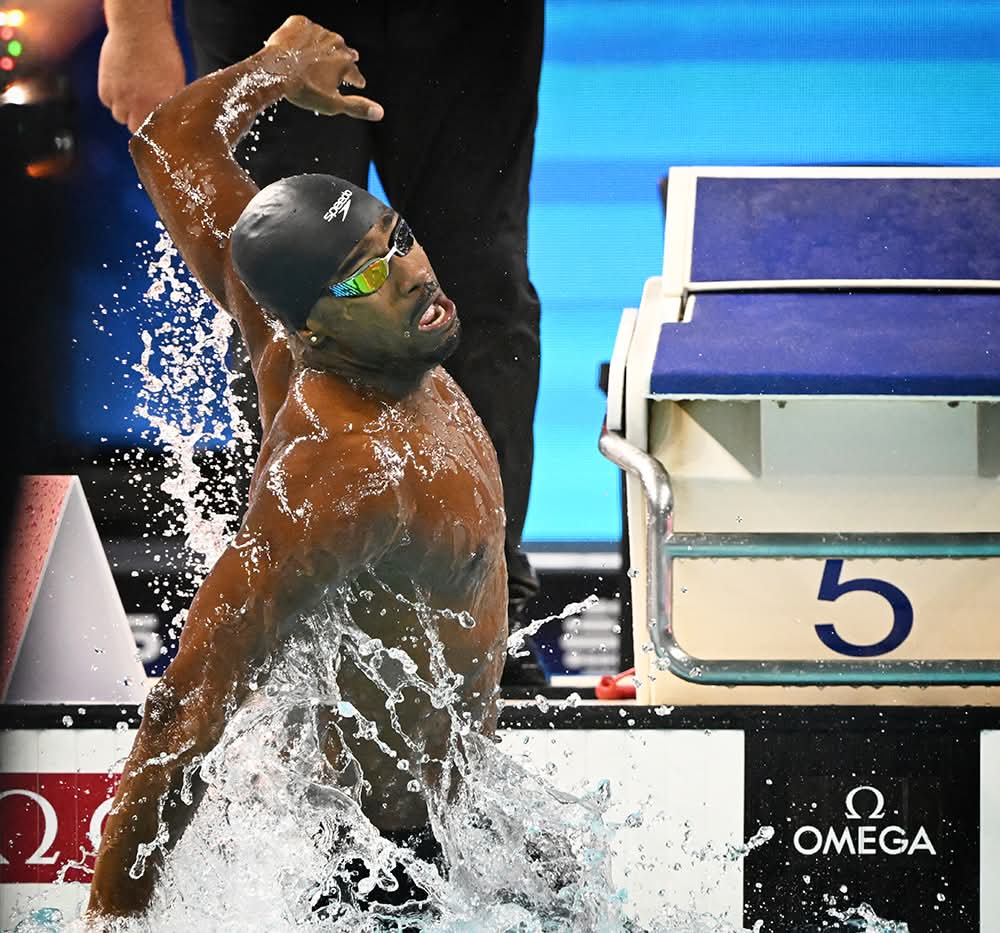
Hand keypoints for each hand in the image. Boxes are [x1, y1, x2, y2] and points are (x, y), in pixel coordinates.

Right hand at [98, 22, 185, 132]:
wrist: (138, 30)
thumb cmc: (161, 51)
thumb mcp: (177, 80)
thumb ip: (173, 101)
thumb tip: (175, 116)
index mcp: (160, 106)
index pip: (156, 132)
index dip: (156, 130)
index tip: (156, 127)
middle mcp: (139, 105)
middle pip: (135, 128)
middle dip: (140, 122)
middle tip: (144, 110)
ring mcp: (120, 98)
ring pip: (120, 116)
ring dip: (125, 110)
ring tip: (132, 97)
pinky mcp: (105, 87)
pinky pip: (107, 102)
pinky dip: (112, 98)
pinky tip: (120, 87)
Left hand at [264, 16, 382, 121]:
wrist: (274, 70)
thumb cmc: (304, 90)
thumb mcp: (333, 105)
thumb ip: (358, 107)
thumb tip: (380, 113)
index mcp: (344, 62)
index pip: (355, 72)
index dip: (357, 80)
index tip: (359, 83)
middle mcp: (335, 42)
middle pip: (343, 52)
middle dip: (342, 60)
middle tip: (341, 64)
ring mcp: (316, 31)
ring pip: (324, 39)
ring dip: (323, 47)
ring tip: (317, 57)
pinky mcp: (298, 23)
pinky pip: (304, 28)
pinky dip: (304, 36)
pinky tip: (300, 45)